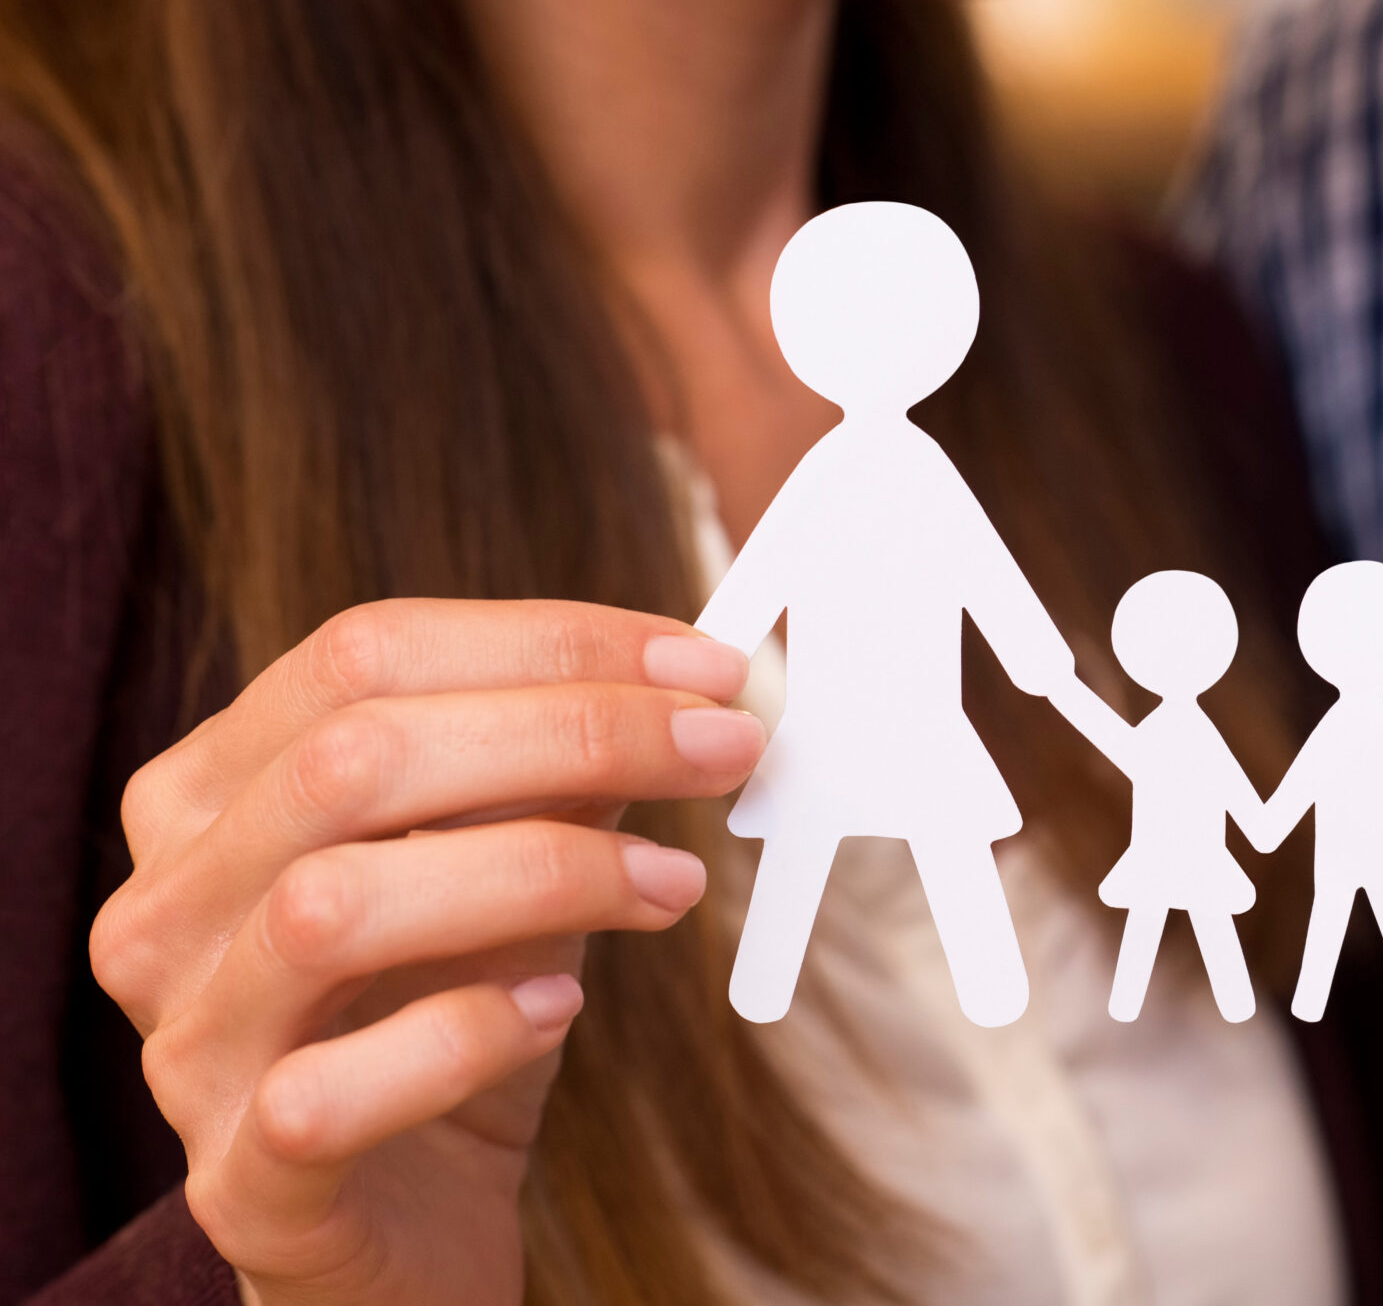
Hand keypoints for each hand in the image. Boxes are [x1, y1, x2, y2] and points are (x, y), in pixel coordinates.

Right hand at [90, 599, 764, 1305]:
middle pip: (351, 761)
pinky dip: (465, 1036)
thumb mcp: (511, 869)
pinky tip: (561, 1010)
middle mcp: (165, 912)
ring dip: (543, 873)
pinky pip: (330, 1093)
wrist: (406, 1233)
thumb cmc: (447, 1019)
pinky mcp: (242, 1185)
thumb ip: (560, 773)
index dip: (547, 642)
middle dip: (569, 733)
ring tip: (675, 884)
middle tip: (723, 747)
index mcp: (208, 799)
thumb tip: (686, 680)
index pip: (361, 656)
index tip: (701, 665)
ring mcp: (187, 1051)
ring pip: (331, 909)